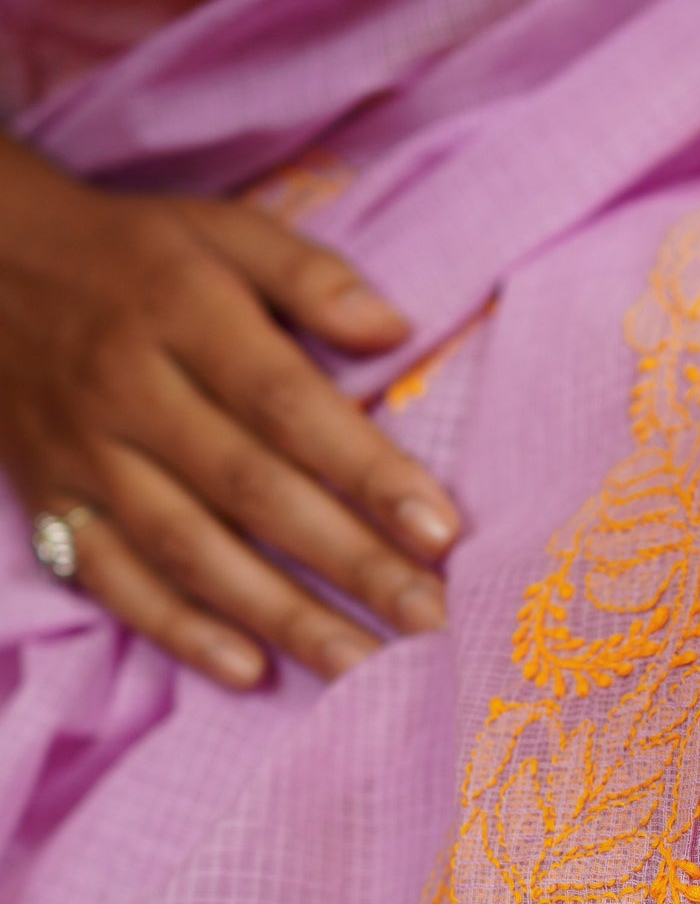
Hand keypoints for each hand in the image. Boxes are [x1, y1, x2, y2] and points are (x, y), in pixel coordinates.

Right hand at [0, 134, 459, 687]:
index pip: (289, 404)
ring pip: (191, 550)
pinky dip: (179, 631)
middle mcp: (132, 389)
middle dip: (350, 564)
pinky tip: (249, 672)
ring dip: (283, 617)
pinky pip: (113, 581)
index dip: (367, 472)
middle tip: (431, 623)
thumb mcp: (220, 230)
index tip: (442, 531)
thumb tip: (395, 331)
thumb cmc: (136, 257)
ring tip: (366, 669)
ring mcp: (86, 455)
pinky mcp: (52, 503)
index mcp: (186, 311)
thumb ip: (310, 277)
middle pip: (253, 490)